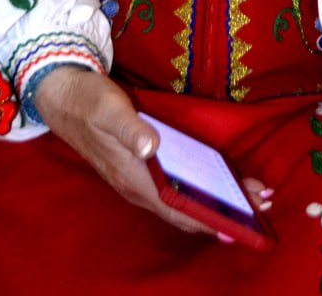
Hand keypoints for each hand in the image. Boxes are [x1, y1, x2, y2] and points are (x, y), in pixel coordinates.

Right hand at [34, 68, 271, 238]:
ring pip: (180, 200)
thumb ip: (130, 129)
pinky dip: (198, 189)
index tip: (240, 224)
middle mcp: (136, 186)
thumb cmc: (89, 101)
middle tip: (260, 204)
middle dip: (221, 212)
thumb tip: (152, 148)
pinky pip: (174, 188)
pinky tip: (215, 181)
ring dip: (213, 201)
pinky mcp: (138, 168)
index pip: (177, 208)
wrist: (62, 97)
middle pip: (184, 209)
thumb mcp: (109, 109)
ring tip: (248, 195)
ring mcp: (136, 179)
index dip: (207, 219)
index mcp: (133, 176)